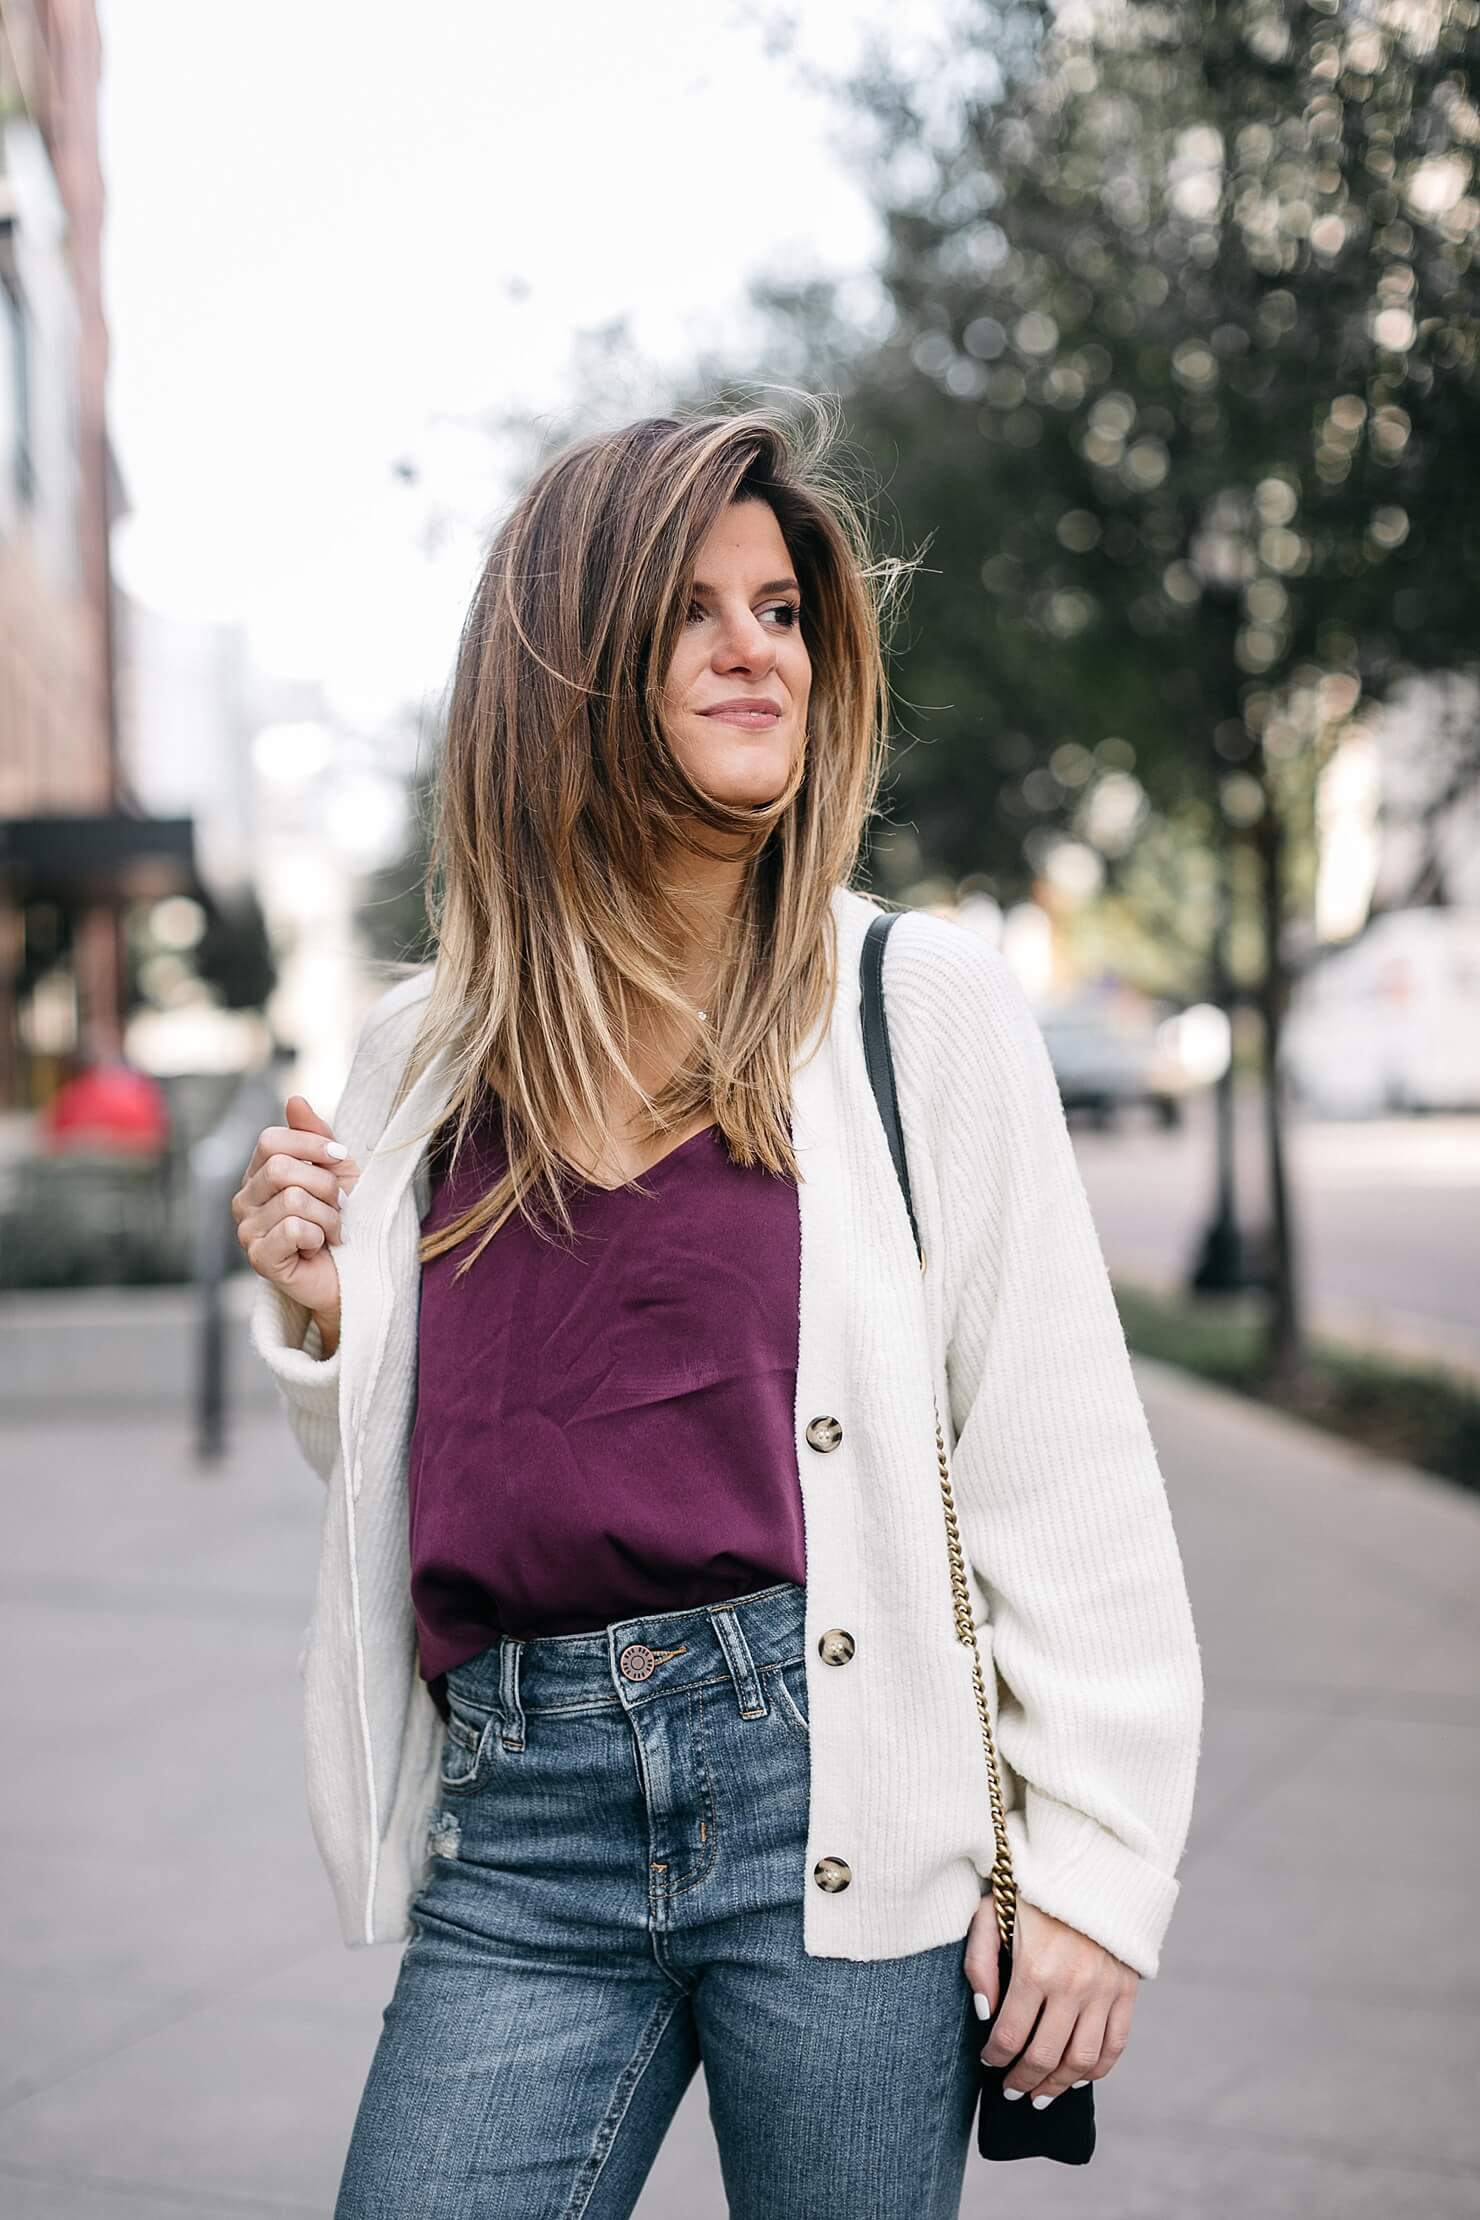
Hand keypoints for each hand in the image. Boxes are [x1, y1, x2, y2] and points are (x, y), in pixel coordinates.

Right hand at [232, 1095, 360, 1327]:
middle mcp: (244, 1200)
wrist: (355, 1270)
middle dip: (325, 1186)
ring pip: (294, 1201)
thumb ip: (314, 1135)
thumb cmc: (343, 1219)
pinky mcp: (259, 1259)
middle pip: (281, 1169)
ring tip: (330, 1232)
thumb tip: (295, 1098)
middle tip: (337, 1207)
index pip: (271, 1140)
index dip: (312, 1145)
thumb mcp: (336, 1169)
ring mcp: (247, 1231)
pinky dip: (317, 1238)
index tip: (339, 1158)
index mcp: (258, 1174)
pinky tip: (316, 1249)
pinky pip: (292, 1230)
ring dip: (328, 1217)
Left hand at [964, 1892, 1137, 2105]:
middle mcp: (1072, 1986)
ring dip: (1058, 2086)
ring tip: (1041, 2095)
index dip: (995, 2057)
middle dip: (1023, 2081)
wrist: (1087, 1862)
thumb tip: (985, 2014)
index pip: (1010, 2036)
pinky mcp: (1126, 1990)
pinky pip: (1115, 2045)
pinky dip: (1097, 2070)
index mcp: (1035, 1968)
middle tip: (1010, 2091)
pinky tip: (1078, 2077)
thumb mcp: (990, 1913)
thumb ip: (979, 1963)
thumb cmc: (1030, 1889)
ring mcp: (1104, 1991)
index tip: (987, 2061)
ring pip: (1081, 2061)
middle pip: (1045, 2057)